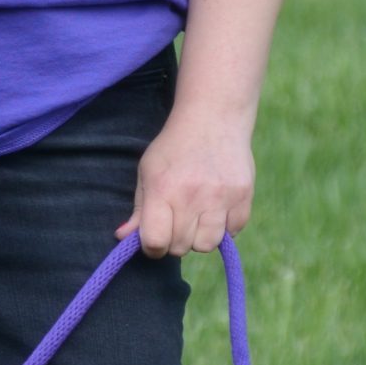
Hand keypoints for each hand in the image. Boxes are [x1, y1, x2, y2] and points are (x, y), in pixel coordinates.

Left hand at [117, 108, 253, 257]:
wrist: (213, 117)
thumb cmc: (174, 147)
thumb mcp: (148, 171)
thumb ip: (138, 208)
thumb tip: (122, 237)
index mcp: (163, 190)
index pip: (155, 241)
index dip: (152, 247)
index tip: (155, 238)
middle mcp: (192, 196)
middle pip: (181, 247)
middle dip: (175, 240)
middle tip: (177, 221)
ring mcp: (220, 197)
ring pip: (207, 245)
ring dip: (200, 237)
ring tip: (198, 217)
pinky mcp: (243, 195)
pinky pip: (233, 232)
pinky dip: (225, 227)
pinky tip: (218, 208)